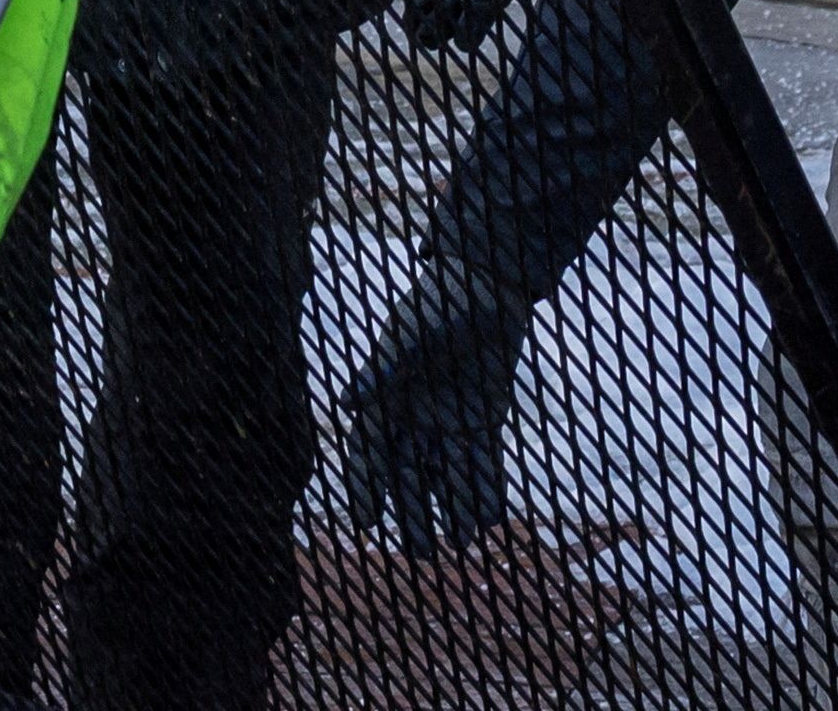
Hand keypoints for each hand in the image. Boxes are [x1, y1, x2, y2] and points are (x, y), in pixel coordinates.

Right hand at [335, 266, 526, 553]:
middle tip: (421, 552)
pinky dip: (485, 490)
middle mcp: (414, 421)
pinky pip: (482, 465)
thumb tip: (347, 403)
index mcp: (386, 402)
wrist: (487, 286)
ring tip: (460, 540)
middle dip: (413, 516)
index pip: (368, 454)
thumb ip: (382, 371)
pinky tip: (489, 518)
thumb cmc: (437, 304)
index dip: (364, 488)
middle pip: (409, 479)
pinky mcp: (484, 424)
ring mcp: (450, 426)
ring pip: (447, 480)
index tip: (366, 521)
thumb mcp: (406, 336)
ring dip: (453, 509)